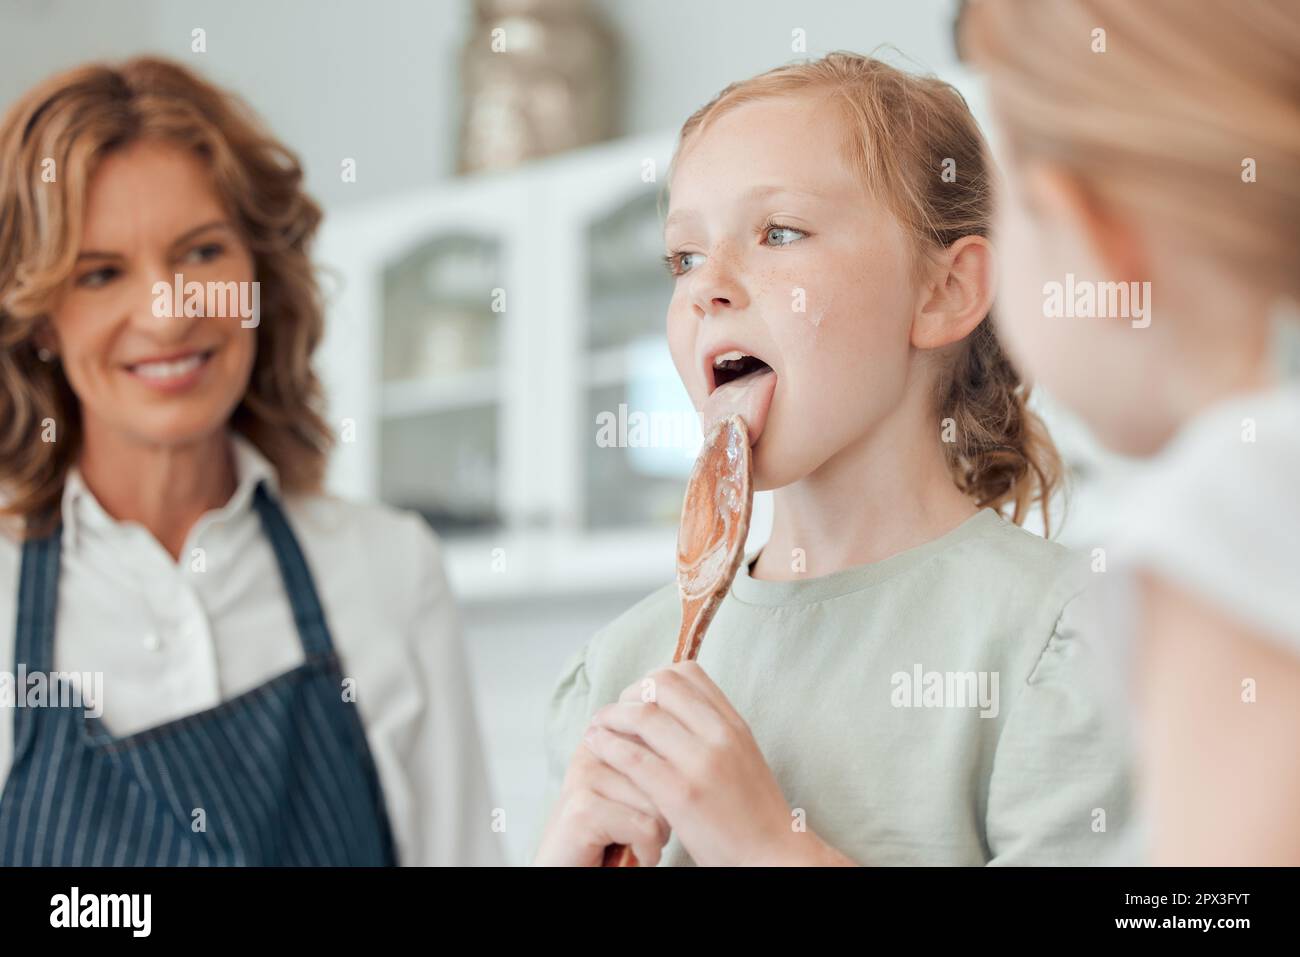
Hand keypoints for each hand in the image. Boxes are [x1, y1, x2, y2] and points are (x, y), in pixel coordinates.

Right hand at [533, 734, 671, 865]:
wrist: (571, 867)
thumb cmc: (611, 835)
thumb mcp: (637, 788)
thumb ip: (655, 760)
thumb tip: (694, 744)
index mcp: (607, 733)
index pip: (665, 741)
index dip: (672, 782)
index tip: (645, 802)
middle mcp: (592, 747)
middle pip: (666, 771)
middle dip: (665, 810)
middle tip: (639, 828)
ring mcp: (584, 776)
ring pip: (659, 803)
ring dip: (656, 835)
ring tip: (632, 840)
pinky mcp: (583, 810)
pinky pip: (646, 829)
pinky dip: (647, 852)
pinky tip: (630, 854)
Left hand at [584, 660, 845, 865]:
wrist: (773, 854)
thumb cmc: (752, 810)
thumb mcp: (742, 754)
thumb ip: (712, 729)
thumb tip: (672, 707)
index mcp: (733, 723)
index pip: (687, 672)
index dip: (653, 680)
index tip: (639, 700)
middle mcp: (720, 735)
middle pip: (660, 685)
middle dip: (628, 694)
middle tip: (616, 714)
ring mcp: (700, 763)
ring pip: (641, 716)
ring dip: (610, 717)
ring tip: (597, 728)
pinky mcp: (679, 794)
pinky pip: (632, 757)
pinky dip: (607, 746)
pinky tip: (597, 748)